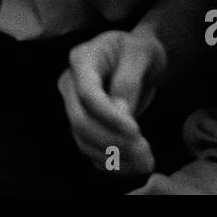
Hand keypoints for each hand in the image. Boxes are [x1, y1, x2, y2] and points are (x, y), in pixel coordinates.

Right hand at [58, 29, 166, 175]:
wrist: (136, 58)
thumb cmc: (138, 50)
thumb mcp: (142, 54)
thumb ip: (129, 81)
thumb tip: (122, 114)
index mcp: (82, 59)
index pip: (87, 93)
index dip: (109, 116)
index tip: (135, 131)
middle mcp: (70, 84)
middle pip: (81, 121)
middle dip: (112, 141)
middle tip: (145, 150)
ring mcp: (73, 106)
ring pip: (83, 141)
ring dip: (114, 157)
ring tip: (146, 161)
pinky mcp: (82, 125)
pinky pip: (90, 150)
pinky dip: (112, 163)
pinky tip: (136, 166)